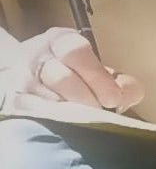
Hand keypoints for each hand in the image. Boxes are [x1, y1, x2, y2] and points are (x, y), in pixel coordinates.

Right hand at [0, 27, 143, 110]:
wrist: (26, 77)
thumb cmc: (73, 75)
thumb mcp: (97, 71)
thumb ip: (121, 83)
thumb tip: (126, 95)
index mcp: (61, 41)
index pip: (76, 51)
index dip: (97, 77)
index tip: (113, 99)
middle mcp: (38, 56)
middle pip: (62, 78)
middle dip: (86, 99)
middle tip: (100, 113)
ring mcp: (22, 79)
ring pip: (48, 100)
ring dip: (72, 114)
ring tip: (85, 121)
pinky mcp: (15, 101)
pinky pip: (36, 115)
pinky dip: (55, 122)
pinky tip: (67, 127)